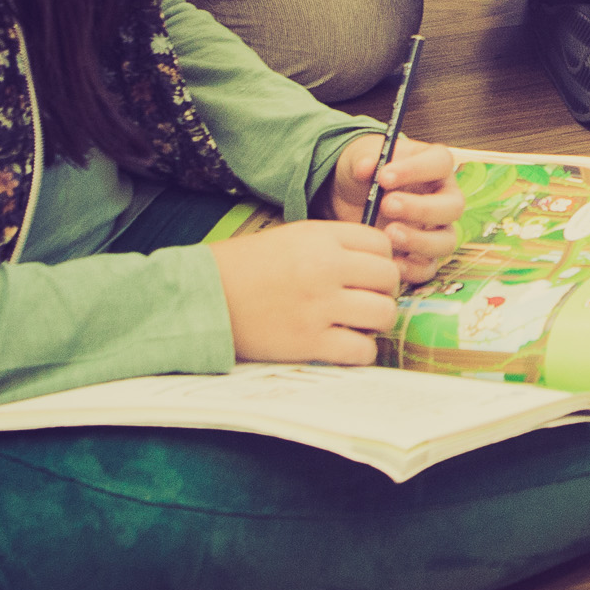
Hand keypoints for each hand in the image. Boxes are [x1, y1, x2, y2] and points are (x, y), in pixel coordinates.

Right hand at [213, 219, 405, 365]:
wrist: (201, 297)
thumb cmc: (243, 267)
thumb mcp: (289, 238)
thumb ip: (331, 245)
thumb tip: (372, 263)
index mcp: (320, 237)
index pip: (381, 245)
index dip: (379, 262)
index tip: (367, 275)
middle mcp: (326, 267)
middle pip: (389, 279)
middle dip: (383, 292)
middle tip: (365, 301)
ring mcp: (319, 306)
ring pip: (383, 314)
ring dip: (376, 322)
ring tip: (357, 325)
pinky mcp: (309, 342)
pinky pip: (362, 351)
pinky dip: (360, 352)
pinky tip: (345, 347)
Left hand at [320, 136, 463, 278]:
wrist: (352, 200)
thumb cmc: (366, 173)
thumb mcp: (360, 158)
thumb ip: (363, 160)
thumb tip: (365, 167)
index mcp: (435, 165)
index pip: (441, 163)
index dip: (416, 169)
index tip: (384, 176)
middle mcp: (444, 198)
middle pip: (453, 206)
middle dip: (421, 208)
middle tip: (386, 205)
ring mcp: (437, 230)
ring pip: (446, 241)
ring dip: (419, 241)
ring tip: (387, 234)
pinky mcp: (423, 256)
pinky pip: (428, 268)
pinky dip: (411, 269)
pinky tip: (389, 262)